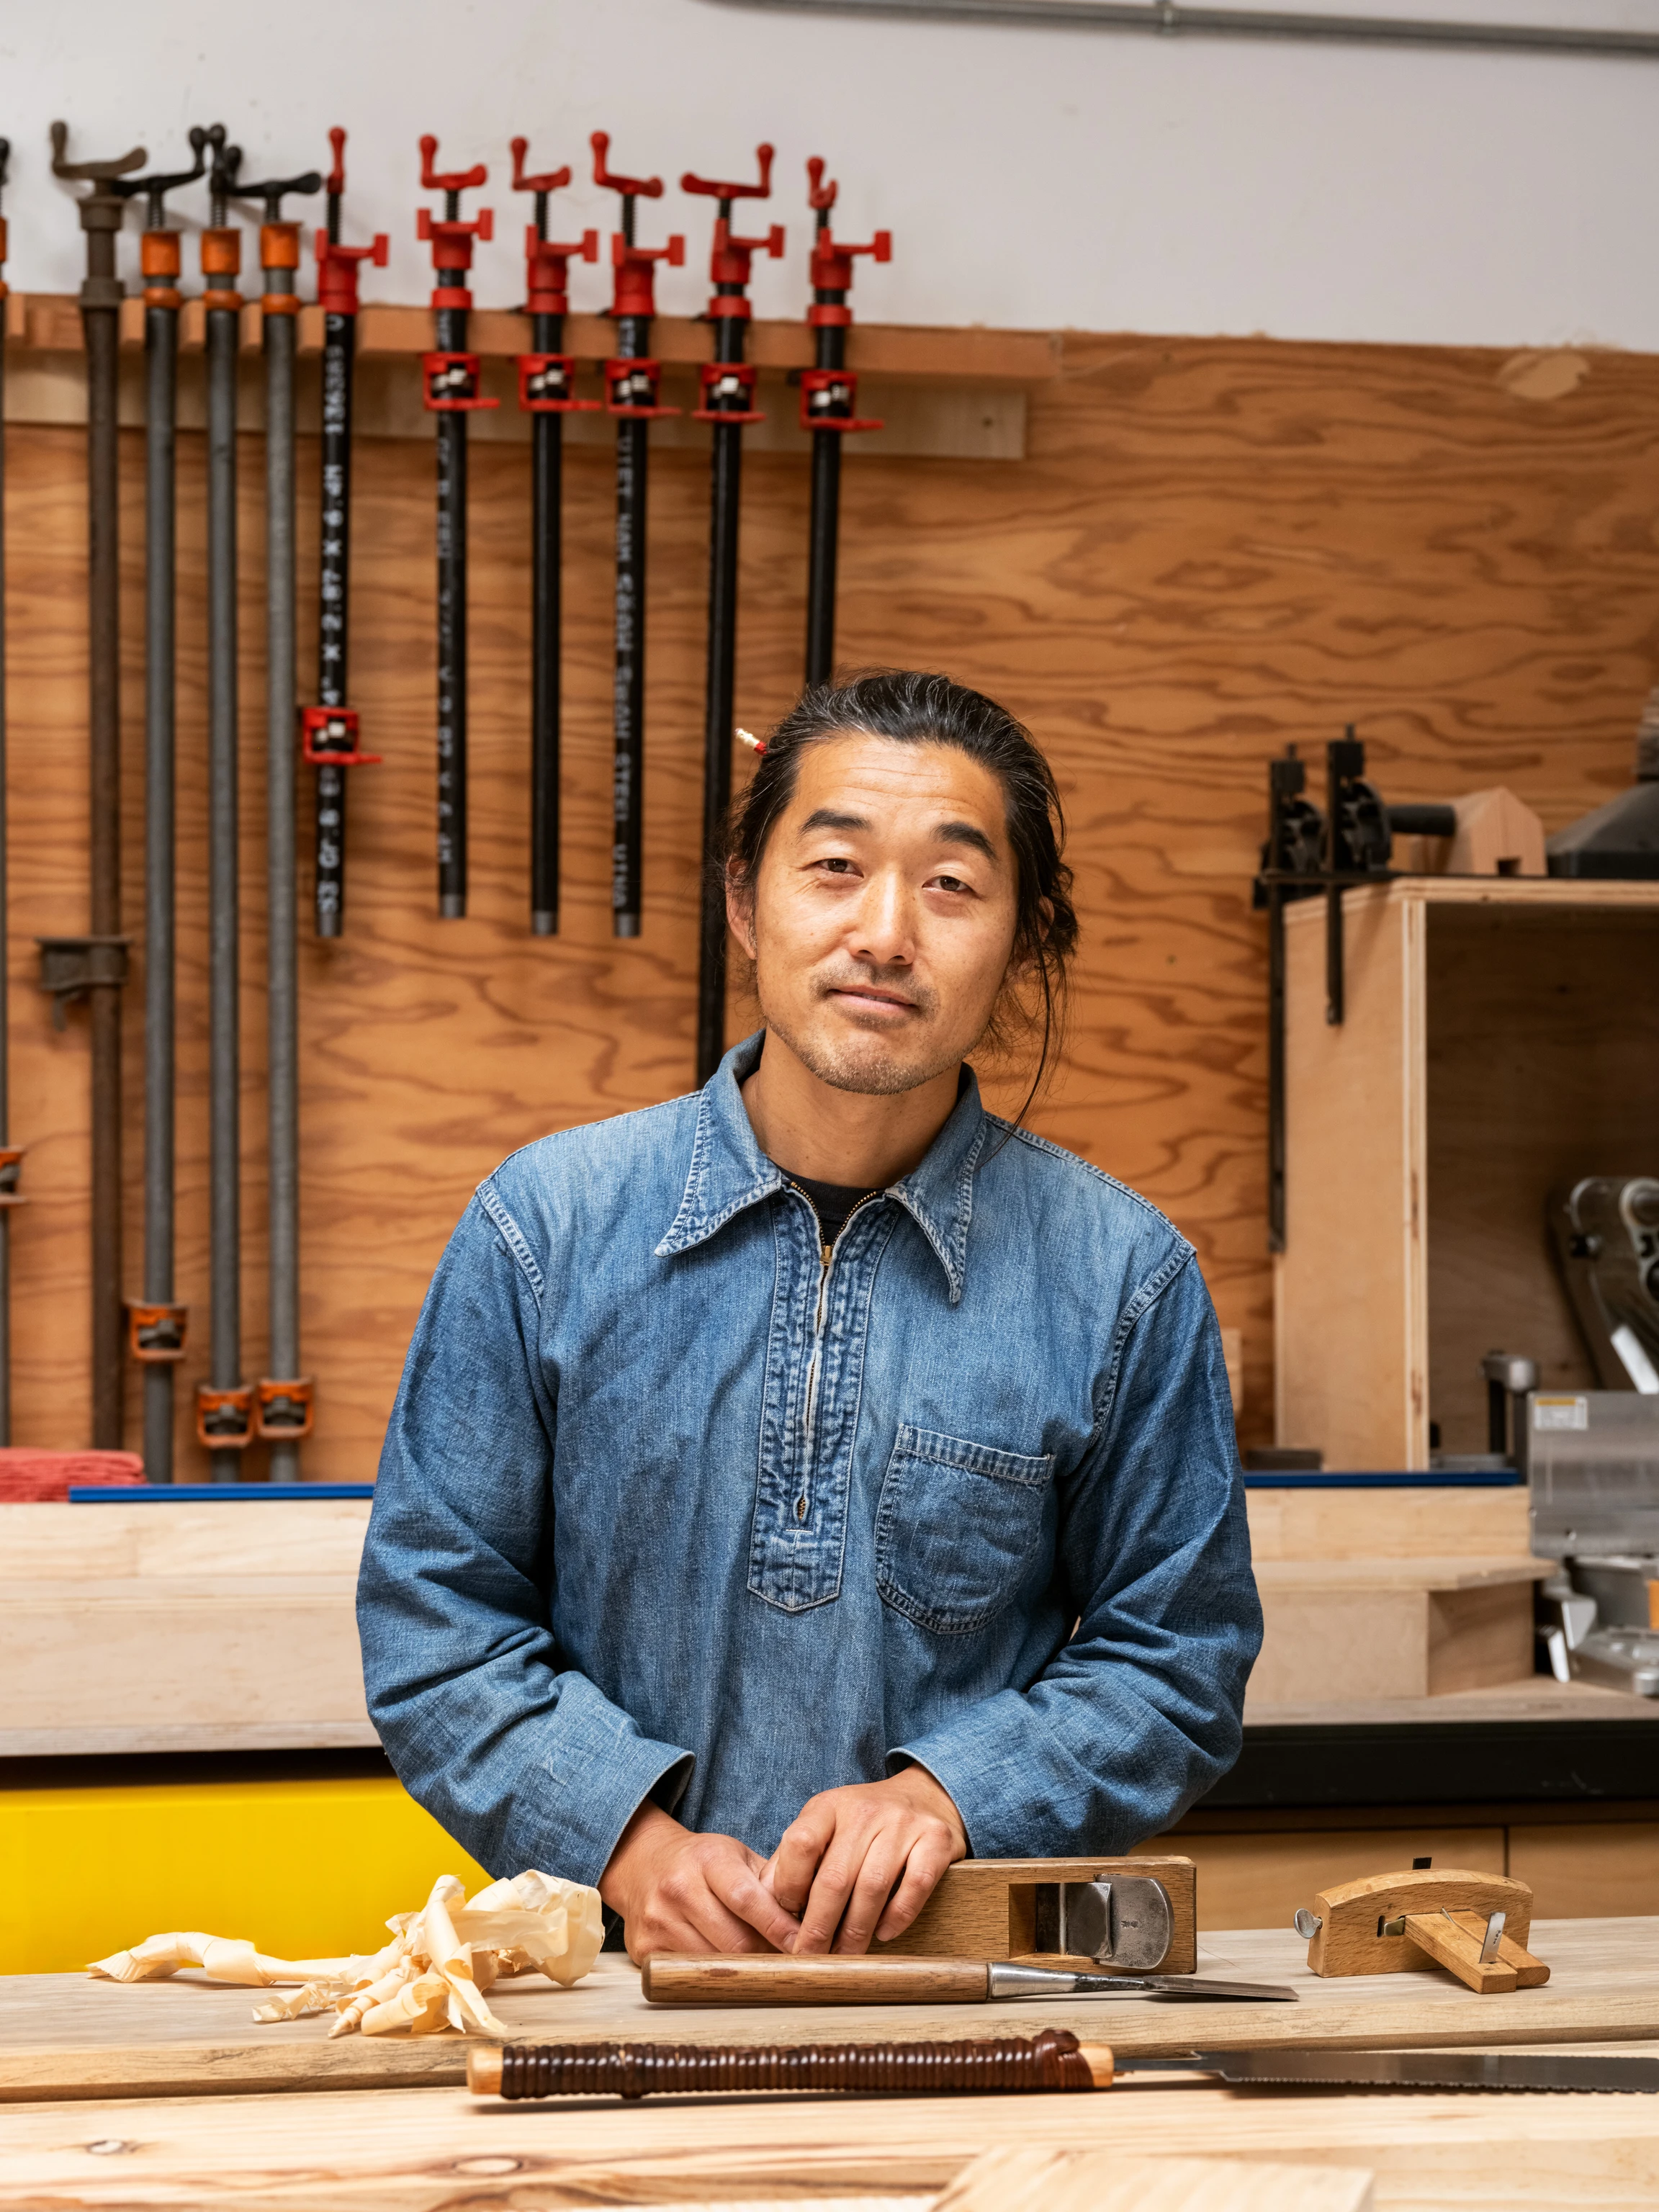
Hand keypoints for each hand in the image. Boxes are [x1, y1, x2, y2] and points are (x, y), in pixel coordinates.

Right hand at [600, 1800, 802, 1963]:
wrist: (642, 1863)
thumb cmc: (703, 1862)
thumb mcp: (737, 1857)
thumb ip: (770, 1882)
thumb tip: (810, 1917)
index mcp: (708, 1859)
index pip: (747, 1898)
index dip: (778, 1927)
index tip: (804, 1945)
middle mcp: (678, 1888)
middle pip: (733, 1940)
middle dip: (765, 1956)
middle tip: (789, 1964)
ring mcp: (658, 1920)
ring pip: (713, 1964)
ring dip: (742, 1972)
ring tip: (760, 1967)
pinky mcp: (645, 1948)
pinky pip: (689, 1975)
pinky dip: (713, 1978)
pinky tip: (726, 1971)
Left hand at [764, 1767, 966, 1954]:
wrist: (924, 1796)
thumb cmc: (862, 1824)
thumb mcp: (823, 1827)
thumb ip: (793, 1860)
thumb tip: (763, 1900)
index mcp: (829, 1806)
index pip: (800, 1844)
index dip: (789, 1887)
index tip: (786, 1920)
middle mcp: (864, 1810)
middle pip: (835, 1877)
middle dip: (819, 1927)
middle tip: (811, 1959)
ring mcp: (902, 1823)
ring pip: (873, 1887)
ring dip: (856, 1931)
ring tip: (845, 1956)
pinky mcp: (935, 1839)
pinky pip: (915, 1885)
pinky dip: (898, 1916)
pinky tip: (885, 1934)